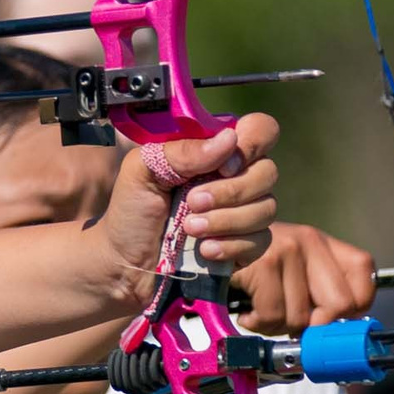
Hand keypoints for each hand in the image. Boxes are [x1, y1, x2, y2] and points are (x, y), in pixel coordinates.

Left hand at [95, 115, 278, 302]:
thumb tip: (229, 139)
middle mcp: (236, 177)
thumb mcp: (142, 171)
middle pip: (268, 171)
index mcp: (214, 151)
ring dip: (225, 220)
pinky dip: (230, 245)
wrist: (124, 263)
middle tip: (191, 202)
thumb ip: (182, 151)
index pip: (260, 129)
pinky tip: (203, 250)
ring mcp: (244, 212)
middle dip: (230, 191)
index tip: (222, 166)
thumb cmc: (131, 211)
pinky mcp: (246, 245)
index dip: (251, 144)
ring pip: (266, 208)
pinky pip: (260, 240)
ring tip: (188, 228)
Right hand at [231, 222, 376, 332]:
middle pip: (339, 306)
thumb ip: (318, 295)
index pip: (364, 279)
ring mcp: (286, 249)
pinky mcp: (263, 262)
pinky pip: (273, 314)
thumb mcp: (288, 273)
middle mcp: (309, 239)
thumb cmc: (245, 267)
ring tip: (259, 311)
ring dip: (276, 326)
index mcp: (322, 242)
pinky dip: (256, 322)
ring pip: (302, 317)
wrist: (198, 247)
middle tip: (288, 321)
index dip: (351, 310)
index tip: (325, 319)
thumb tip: (337, 339)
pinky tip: (247, 311)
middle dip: (312, 326)